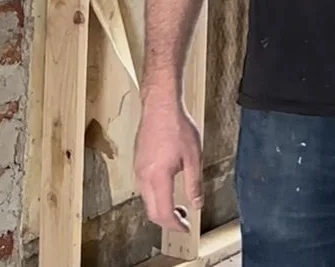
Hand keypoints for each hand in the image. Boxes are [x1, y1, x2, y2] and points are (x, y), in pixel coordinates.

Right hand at [135, 97, 203, 233]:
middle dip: (168, 221)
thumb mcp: (193, 156)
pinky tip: (169, 188)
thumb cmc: (177, 126)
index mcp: (158, 177)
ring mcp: (138, 169)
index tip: (186, 228)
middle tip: (183, 220)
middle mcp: (144, 176)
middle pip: (152, 211)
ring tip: (179, 205)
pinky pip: (144, 188)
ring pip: (147, 200)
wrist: (160, 105)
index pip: (164, 213)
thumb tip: (197, 204)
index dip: (175, 225)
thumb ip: (194, 183)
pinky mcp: (137, 162)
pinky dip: (156, 196)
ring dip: (161, 208)